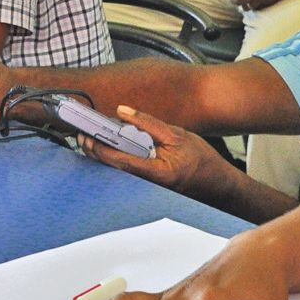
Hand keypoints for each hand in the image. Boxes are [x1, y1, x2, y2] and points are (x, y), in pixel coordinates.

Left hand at [79, 105, 229, 199]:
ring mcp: (146, 188)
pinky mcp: (146, 185)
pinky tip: (108, 148)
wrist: (217, 184)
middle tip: (82, 134)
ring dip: (102, 155)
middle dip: (95, 152)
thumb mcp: (176, 134)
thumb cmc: (201, 160)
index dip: (101, 148)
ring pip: (116, 171)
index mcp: (157, 172)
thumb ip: (148, 124)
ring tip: (91, 138)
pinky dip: (114, 159)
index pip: (121, 160)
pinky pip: (124, 172)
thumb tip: (123, 111)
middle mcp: (148, 185)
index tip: (87, 135)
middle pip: (113, 168)